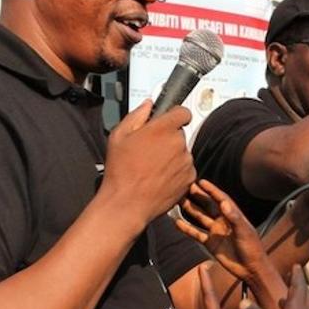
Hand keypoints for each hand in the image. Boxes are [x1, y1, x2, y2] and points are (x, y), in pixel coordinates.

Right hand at [102, 100, 194, 226]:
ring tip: (152, 167)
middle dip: (168, 139)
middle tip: (150, 150)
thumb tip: (148, 105)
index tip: (169, 120)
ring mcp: (186, 162)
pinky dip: (176, 172)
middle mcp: (178, 143)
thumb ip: (136, 116)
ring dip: (172, 156)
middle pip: (180, 134)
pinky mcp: (189, 178)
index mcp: (162, 129)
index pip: (183, 112)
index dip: (176, 115)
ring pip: (183, 152)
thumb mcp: (118, 136)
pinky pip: (186, 169)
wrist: (127, 203)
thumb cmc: (120, 171)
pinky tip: (159, 178)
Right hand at [176, 180, 269, 281]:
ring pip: (200, 217)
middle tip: (186, 186)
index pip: (221, 199)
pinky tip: (177, 222)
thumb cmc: (252, 248)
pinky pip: (196, 233)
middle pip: (208, 205)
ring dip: (190, 209)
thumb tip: (223, 203)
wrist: (250, 268)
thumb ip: (234, 217)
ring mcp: (216, 232)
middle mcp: (223, 221)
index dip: (211, 190)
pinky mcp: (210, 243)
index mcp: (233, 216)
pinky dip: (186, 228)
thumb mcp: (244, 231)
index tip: (201, 181)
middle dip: (198, 196)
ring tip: (179, 200)